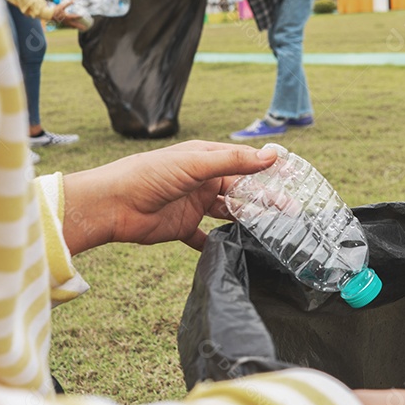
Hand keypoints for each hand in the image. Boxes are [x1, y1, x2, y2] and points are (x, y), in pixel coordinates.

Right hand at [52, 2, 87, 30]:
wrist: (49, 15)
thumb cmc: (55, 10)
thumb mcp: (61, 6)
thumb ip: (67, 3)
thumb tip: (73, 1)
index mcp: (67, 16)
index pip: (75, 17)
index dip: (79, 16)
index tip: (82, 16)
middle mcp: (66, 21)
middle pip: (75, 24)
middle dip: (80, 26)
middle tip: (85, 28)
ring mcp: (65, 23)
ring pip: (72, 26)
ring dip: (77, 27)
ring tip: (81, 28)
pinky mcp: (63, 23)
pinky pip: (69, 26)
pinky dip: (72, 27)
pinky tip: (74, 27)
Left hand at [61, 141, 277, 253]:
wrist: (111, 205)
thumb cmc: (148, 175)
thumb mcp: (194, 164)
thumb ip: (234, 162)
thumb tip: (272, 154)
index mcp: (205, 159)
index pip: (243, 163)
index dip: (267, 169)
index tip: (293, 177)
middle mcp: (201, 181)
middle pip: (240, 191)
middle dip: (264, 200)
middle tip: (290, 212)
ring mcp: (193, 205)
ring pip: (227, 214)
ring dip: (246, 222)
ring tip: (270, 232)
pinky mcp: (182, 227)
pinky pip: (205, 237)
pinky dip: (219, 243)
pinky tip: (236, 250)